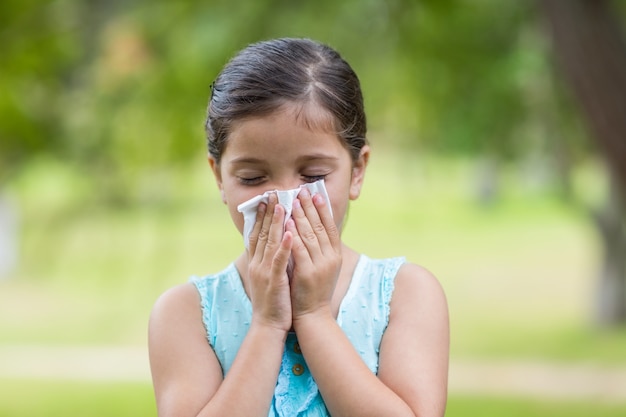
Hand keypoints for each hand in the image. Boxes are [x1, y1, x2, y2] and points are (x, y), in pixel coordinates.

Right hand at [247, 193, 292, 331]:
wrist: (268, 325)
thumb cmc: (272, 301)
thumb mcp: (268, 277)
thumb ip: (269, 260)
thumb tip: (274, 244)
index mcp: (256, 262)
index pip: (257, 234)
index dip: (261, 216)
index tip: (266, 199)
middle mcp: (257, 264)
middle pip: (262, 233)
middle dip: (268, 213)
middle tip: (273, 194)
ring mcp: (265, 272)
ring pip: (269, 243)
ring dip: (276, 223)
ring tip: (282, 206)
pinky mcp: (274, 281)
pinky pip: (279, 261)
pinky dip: (284, 246)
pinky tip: (290, 234)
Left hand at [286, 188, 341, 320]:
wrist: (312, 316)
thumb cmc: (313, 291)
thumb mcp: (322, 267)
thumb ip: (319, 249)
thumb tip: (312, 228)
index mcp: (335, 255)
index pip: (330, 227)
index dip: (323, 209)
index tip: (317, 193)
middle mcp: (330, 258)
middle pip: (320, 226)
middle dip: (310, 207)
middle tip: (302, 190)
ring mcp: (320, 265)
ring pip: (310, 235)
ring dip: (301, 216)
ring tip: (293, 201)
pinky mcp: (307, 273)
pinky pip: (299, 250)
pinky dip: (293, 235)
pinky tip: (287, 223)